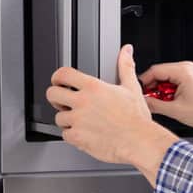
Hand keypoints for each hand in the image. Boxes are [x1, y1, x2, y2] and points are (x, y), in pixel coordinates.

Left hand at [46, 45, 160, 163]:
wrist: (139, 142)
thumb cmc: (136, 119)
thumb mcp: (131, 87)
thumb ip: (125, 66)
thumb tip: (126, 51)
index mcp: (93, 87)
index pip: (63, 74)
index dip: (58, 77)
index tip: (59, 82)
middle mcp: (83, 102)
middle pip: (52, 94)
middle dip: (56, 98)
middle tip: (64, 102)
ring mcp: (78, 120)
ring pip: (58, 118)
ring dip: (67, 120)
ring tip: (81, 122)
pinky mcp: (77, 138)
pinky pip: (64, 135)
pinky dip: (72, 136)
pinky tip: (85, 134)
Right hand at [138, 61, 192, 141]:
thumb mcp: (175, 110)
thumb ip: (155, 105)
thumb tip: (143, 102)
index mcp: (182, 71)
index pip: (154, 71)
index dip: (144, 82)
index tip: (139, 92)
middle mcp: (187, 68)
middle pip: (160, 73)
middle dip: (153, 88)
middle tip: (150, 100)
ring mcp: (190, 72)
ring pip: (166, 77)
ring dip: (161, 90)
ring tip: (163, 103)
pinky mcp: (192, 78)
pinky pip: (174, 80)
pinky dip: (169, 90)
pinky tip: (171, 101)